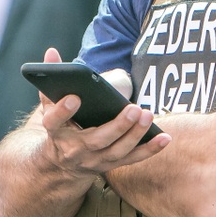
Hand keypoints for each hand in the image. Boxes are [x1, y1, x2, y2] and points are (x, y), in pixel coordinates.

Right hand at [37, 48, 168, 176]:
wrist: (62, 163)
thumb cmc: (61, 126)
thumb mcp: (50, 104)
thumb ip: (51, 79)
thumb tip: (51, 52)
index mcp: (56, 132)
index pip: (54, 122)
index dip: (63, 111)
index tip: (75, 97)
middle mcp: (75, 149)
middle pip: (97, 140)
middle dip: (117, 125)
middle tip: (134, 108)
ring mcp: (95, 160)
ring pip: (117, 150)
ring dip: (135, 134)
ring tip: (147, 115)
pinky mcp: (111, 164)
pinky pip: (133, 158)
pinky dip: (150, 149)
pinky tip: (165, 137)